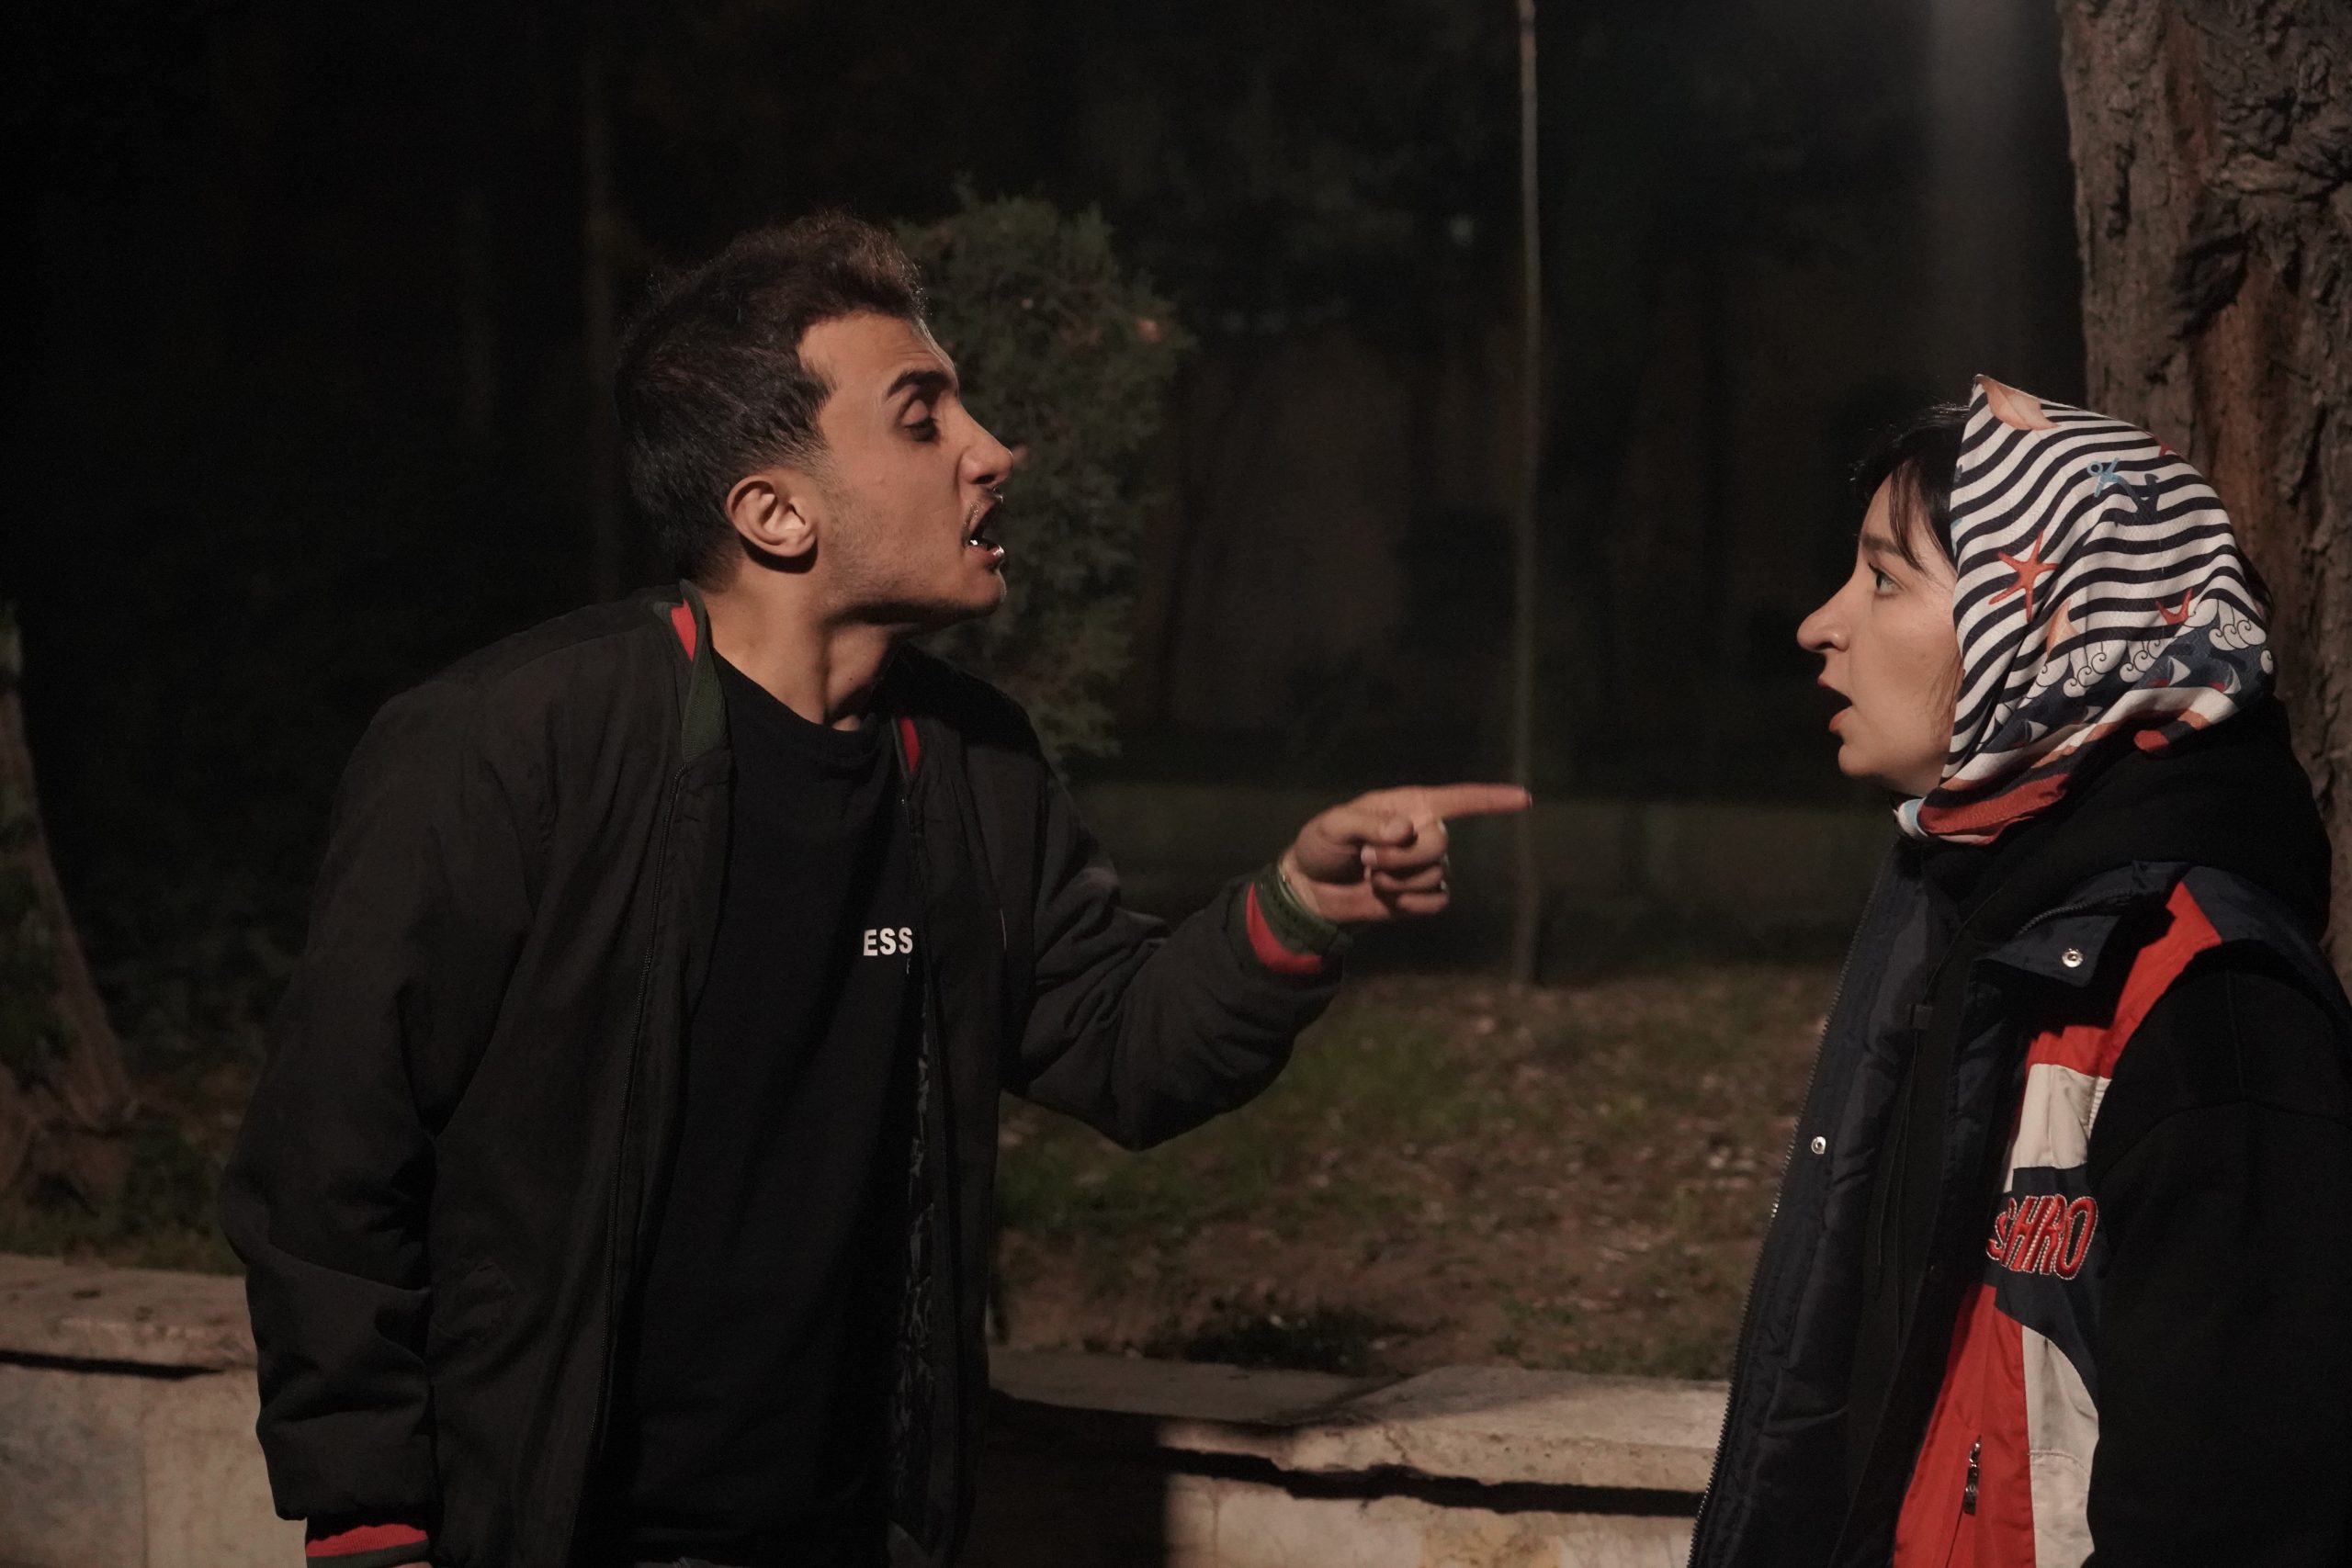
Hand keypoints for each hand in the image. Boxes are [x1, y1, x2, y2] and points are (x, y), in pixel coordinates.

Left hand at [1279, 783, 1532, 924]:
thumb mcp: (1333, 826)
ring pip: (1436, 874)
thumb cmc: (1322, 847)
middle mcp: (1423, 832)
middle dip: (1402, 857)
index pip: (1459, 799)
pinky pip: (1436, 900)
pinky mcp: (1421, 895)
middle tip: (1368, 860)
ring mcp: (1424, 865)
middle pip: (1440, 843)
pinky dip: (1410, 902)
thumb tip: (1406, 829)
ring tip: (1371, 877)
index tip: (1523, 798)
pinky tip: (1386, 898)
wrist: (1312, 890)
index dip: (1491, 798)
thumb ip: (1367, 823)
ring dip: (1399, 880)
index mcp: (1409, 806)